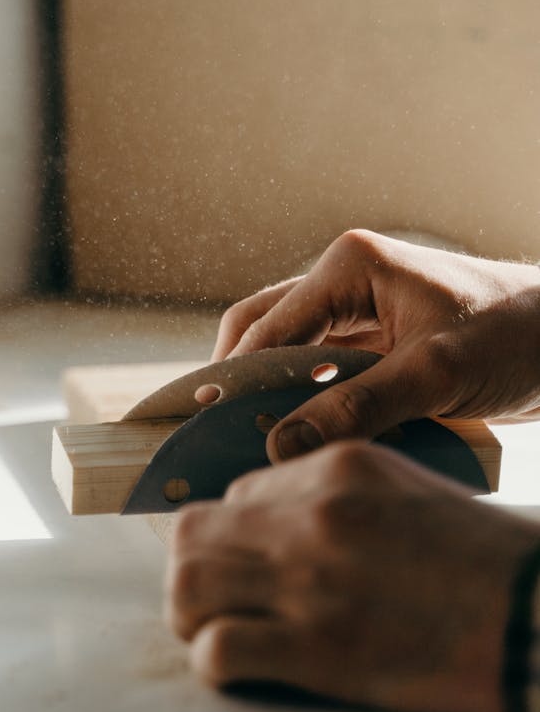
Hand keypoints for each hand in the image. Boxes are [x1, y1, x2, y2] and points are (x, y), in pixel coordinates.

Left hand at [165, 444, 539, 711]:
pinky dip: (215, 664)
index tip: (246, 564)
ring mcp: (309, 580)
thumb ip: (341, 495)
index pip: (239, 492)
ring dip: (190, 615)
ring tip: (214, 634)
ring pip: (187, 584)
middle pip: (194, 532)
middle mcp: (312, 514)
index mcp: (338, 467)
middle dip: (194, 569)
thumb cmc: (486, 559)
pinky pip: (218, 651)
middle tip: (213, 602)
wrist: (536, 613)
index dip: (234, 535)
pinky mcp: (316, 648)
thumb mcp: (410, 491)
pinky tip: (242, 670)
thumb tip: (283, 522)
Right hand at [210, 230, 539, 459]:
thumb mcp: (436, 374)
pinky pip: (320, 369)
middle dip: (238, 380)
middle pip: (263, 330)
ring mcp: (358, 310)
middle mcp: (344, 281)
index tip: (202, 422)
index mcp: (350, 267)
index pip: (266, 325)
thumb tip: (281, 444)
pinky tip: (296, 434)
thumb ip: (357, 408)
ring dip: (270, 392)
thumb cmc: (515, 337)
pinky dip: (304, 399)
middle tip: (214, 433)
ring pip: (288, 352)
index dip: (230, 376)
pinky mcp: (374, 341)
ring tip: (245, 438)